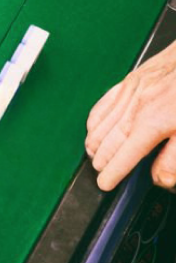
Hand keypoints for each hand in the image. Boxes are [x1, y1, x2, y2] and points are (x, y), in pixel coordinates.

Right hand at [85, 40, 175, 191]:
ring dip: (94, 141)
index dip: (113, 173)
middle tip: (100, 171)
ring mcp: (130, 90)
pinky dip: (95, 117)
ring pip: (100, 122)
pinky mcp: (131, 79)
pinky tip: (96, 124)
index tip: (105, 184)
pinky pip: (103, 102)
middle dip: (100, 159)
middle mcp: (135, 107)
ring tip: (94, 154)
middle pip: (107, 140)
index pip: (124, 156)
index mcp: (151, 123)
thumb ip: (174, 159)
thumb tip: (159, 178)